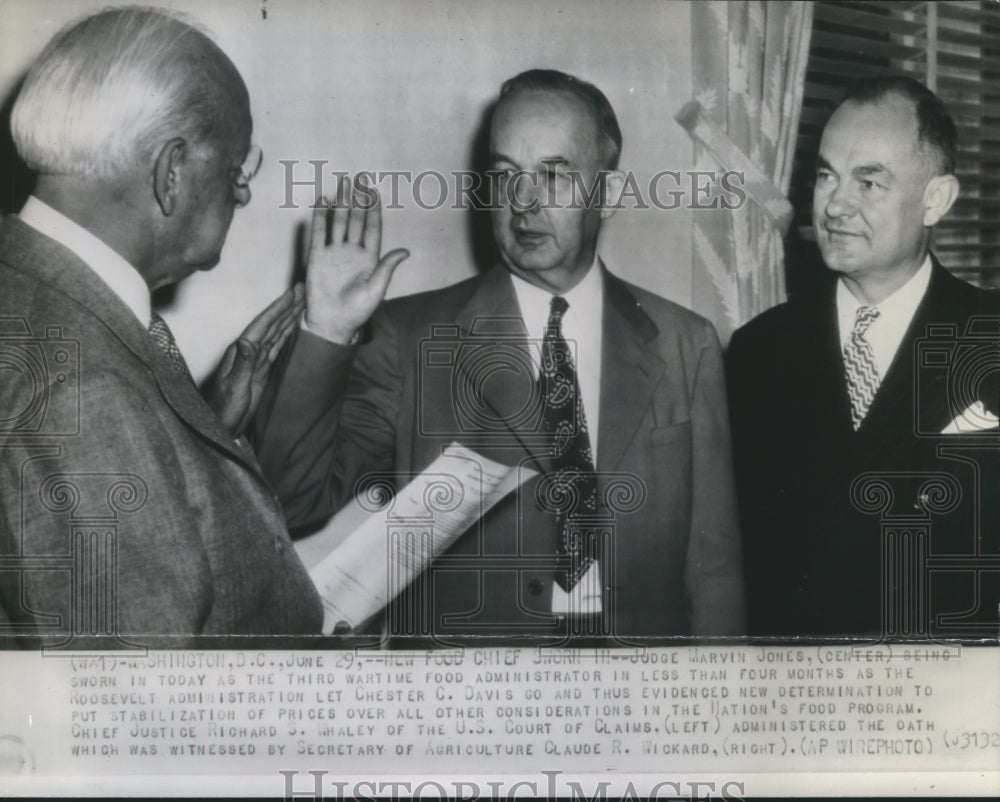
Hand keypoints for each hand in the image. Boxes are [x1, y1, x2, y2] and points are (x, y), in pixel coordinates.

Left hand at [206, 284, 304, 436]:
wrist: (220, 428)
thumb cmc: (224, 411)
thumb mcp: (234, 389)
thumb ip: (242, 366)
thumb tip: (248, 342)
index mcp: (241, 352)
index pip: (262, 325)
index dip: (278, 309)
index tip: (292, 294)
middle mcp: (248, 352)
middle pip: (271, 325)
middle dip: (287, 307)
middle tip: (304, 291)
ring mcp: (255, 361)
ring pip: (276, 334)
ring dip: (289, 318)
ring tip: (304, 304)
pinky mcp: (261, 371)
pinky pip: (277, 348)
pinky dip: (287, 336)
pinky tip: (295, 329)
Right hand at [304, 175, 408, 343]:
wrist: (332, 323)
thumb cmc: (358, 310)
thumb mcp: (376, 289)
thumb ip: (387, 267)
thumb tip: (405, 251)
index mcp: (369, 258)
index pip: (372, 228)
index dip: (373, 210)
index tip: (374, 192)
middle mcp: (352, 251)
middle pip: (355, 219)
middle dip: (357, 199)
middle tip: (359, 178)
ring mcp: (334, 252)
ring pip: (338, 222)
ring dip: (340, 202)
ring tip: (342, 183)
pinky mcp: (317, 257)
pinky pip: (319, 233)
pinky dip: (320, 216)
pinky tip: (322, 201)